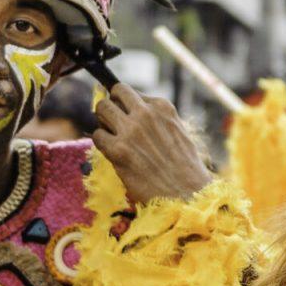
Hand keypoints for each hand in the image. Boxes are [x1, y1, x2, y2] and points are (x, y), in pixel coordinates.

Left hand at [93, 84, 214, 205]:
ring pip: (102, 109)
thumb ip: (157, 117)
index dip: (126, 104)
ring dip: (103, 121)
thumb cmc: (184, 166)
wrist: (187, 192)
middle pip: (114, 93)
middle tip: (112, 121)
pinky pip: (97, 135)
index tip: (125, 115)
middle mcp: (145, 113)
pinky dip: (102, 143)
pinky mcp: (118, 150)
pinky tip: (114, 153)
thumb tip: (132, 110)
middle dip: (111, 105)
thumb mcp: (177, 130)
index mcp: (162, 107)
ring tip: (111, 136)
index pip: (132, 93)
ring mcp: (131, 130)